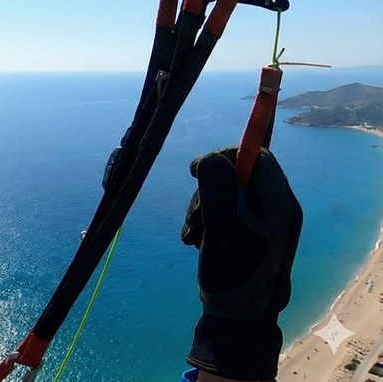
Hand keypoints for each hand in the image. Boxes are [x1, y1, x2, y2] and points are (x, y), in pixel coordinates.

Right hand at [181, 147, 301, 380]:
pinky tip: (196, 242)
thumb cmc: (235, 271)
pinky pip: (223, 214)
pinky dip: (205, 223)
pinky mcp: (248, 236)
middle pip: (235, 175)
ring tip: (193, 237)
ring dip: (201, 210)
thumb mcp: (223, 227)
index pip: (255, 156)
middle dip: (207, 192)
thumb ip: (218, 188)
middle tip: (194, 219)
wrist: (240, 316)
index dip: (224, 156)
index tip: (195, 171)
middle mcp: (275, 208)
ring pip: (224, 195)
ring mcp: (263, 223)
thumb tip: (210, 158)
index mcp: (278, 201)